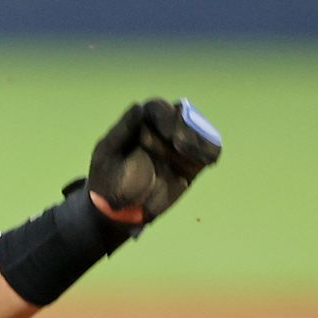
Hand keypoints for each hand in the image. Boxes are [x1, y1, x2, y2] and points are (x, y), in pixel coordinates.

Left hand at [87, 98, 221, 225]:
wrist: (117, 210)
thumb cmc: (107, 178)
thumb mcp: (107, 153)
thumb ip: (123, 130)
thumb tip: (138, 106)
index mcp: (140, 123)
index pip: (157, 109)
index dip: (166, 118)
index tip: (169, 135)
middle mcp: (162, 130)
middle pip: (183, 116)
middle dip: (186, 129)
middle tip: (182, 147)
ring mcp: (179, 145)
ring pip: (198, 131)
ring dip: (199, 140)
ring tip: (192, 156)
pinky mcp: (192, 162)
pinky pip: (209, 150)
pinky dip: (211, 151)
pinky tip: (207, 161)